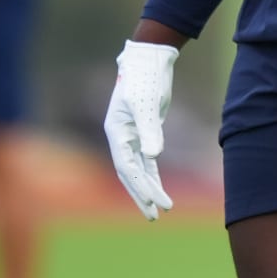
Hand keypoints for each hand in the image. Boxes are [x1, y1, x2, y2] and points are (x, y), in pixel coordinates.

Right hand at [104, 40, 177, 220]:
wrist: (148, 61)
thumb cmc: (145, 80)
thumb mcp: (147, 104)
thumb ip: (150, 130)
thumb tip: (154, 157)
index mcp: (117, 134)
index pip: (127, 168)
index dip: (140, 187)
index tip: (155, 203)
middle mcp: (121, 138)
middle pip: (129, 174)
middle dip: (141, 195)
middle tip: (154, 216)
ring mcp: (132, 136)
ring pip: (138, 169)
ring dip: (147, 188)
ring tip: (160, 209)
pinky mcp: (144, 132)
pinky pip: (146, 160)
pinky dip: (152, 173)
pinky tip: (158, 186)